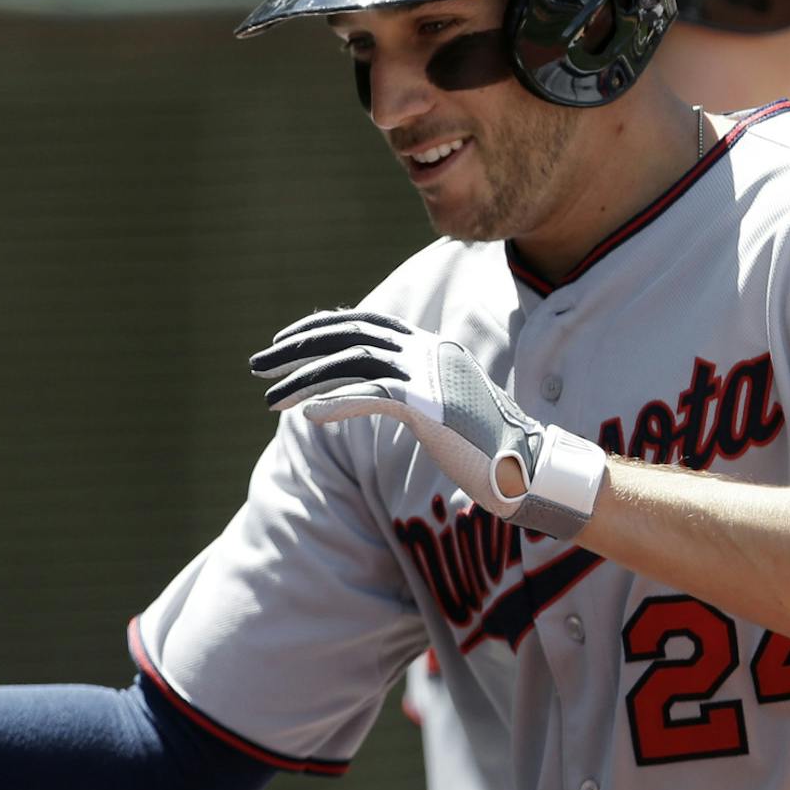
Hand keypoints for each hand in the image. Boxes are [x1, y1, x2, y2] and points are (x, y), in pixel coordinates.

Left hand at [250, 309, 608, 539]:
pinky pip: (372, 395)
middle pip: (349, 334)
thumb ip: (411, 393)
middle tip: (257, 365)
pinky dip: (336, 403)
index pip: (365, 322)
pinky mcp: (431, 406)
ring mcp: (431, 375)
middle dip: (297, 349)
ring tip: (269, 401)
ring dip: (304, 380)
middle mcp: (428, 352)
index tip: (284, 341)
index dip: (319, 327)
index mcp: (431, 347)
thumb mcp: (444, 409)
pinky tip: (307, 417)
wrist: (532, 466)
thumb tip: (379, 394)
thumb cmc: (488, 445)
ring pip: (352, 363)